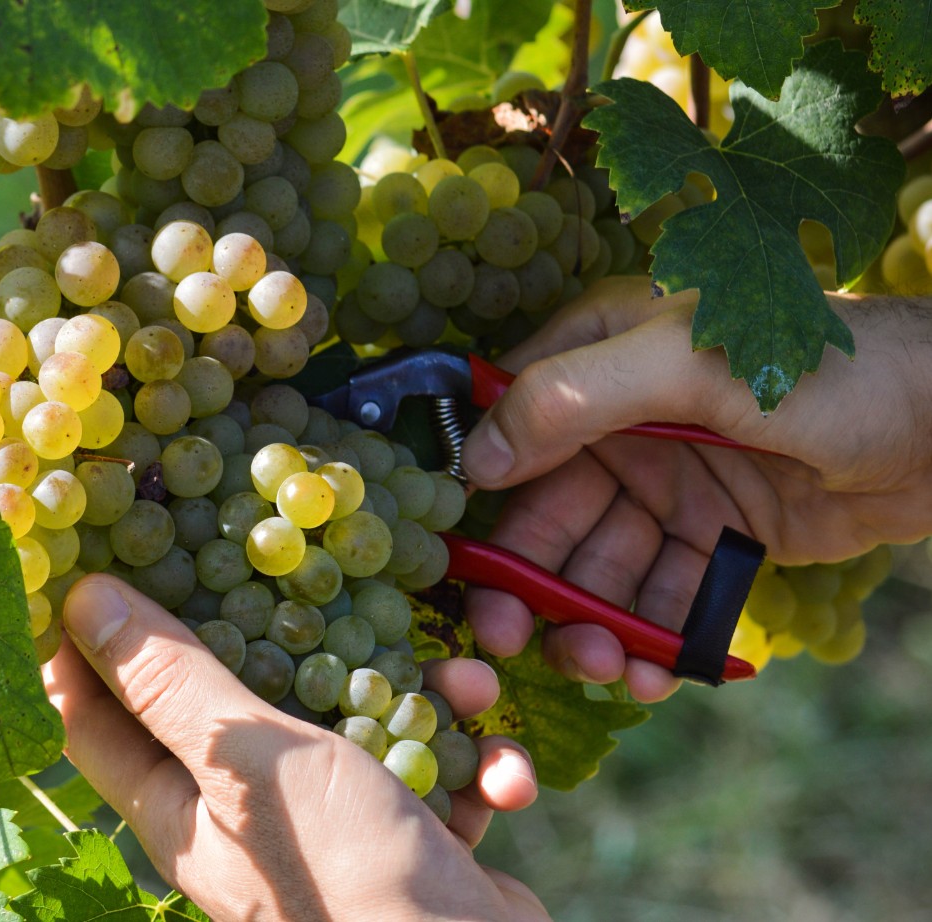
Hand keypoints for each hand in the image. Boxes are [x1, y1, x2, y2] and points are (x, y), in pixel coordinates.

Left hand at [43, 573, 551, 921]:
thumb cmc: (344, 876)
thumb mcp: (253, 762)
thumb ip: (173, 683)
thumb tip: (84, 599)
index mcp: (177, 804)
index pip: (94, 711)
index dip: (85, 636)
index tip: (103, 551)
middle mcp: (243, 811)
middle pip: (237, 691)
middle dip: (285, 630)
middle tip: (296, 559)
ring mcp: (327, 821)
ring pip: (352, 714)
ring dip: (418, 694)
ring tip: (465, 685)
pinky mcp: (402, 829)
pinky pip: (426, 764)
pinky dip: (470, 761)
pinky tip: (503, 774)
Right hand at [461, 276, 931, 700]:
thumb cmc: (830, 370)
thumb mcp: (691, 365)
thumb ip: (577, 396)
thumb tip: (478, 459)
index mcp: (602, 356)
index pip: (509, 424)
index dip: (479, 495)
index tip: (457, 563)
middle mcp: (623, 422)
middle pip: (546, 512)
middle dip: (528, 580)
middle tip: (509, 639)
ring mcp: (668, 484)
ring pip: (599, 567)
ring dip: (589, 622)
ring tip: (603, 666)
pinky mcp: (713, 539)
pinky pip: (661, 599)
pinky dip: (651, 641)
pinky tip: (654, 675)